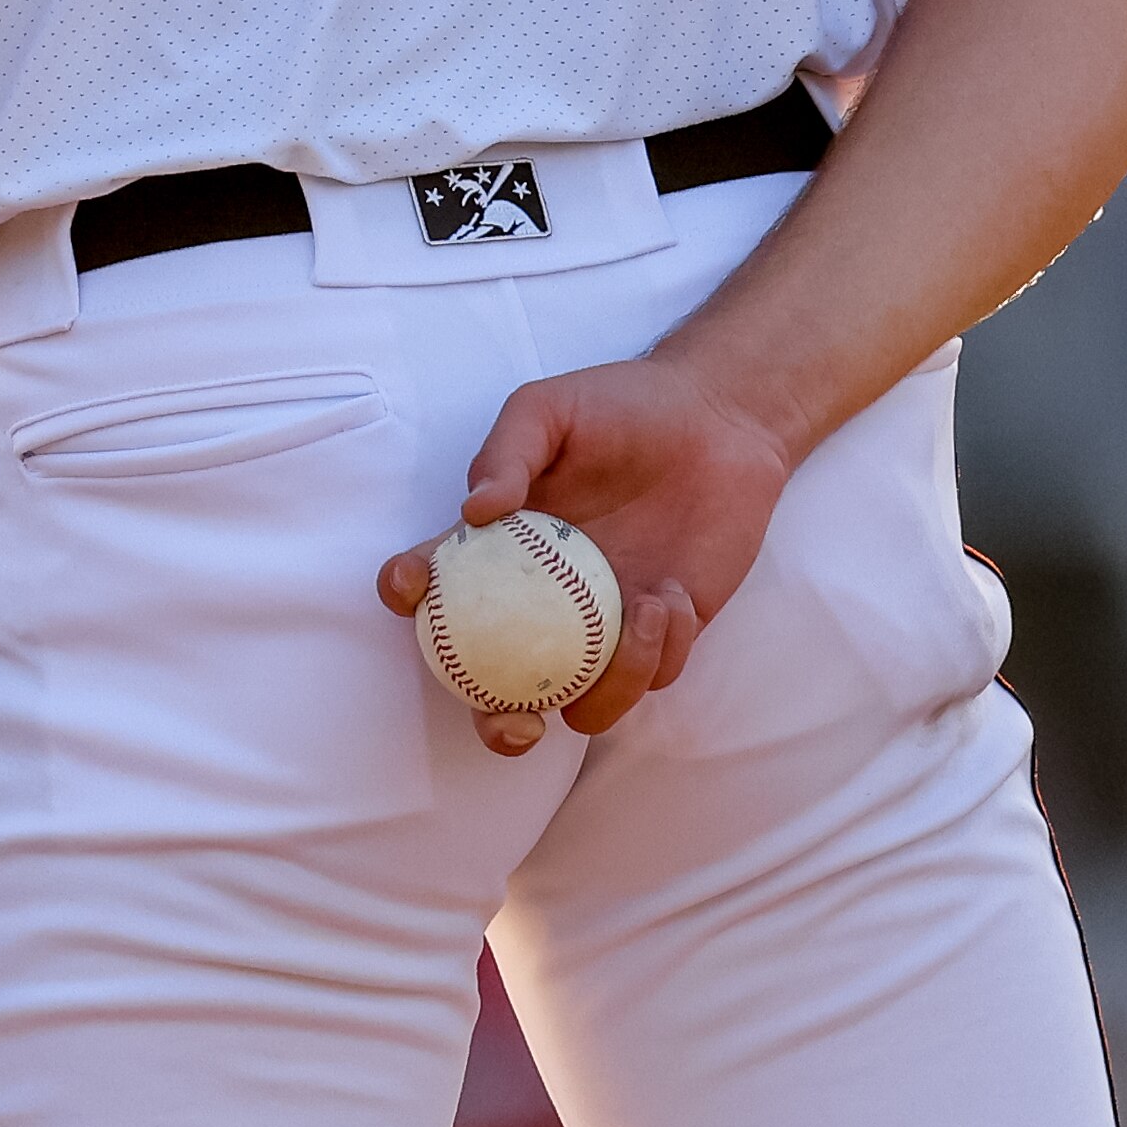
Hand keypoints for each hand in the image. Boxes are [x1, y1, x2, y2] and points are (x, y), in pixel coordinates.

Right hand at [373, 350, 797, 749]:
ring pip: (584, 703)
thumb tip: (474, 511)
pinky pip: (652, 676)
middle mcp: (544, 599)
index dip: (408, 596)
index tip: (410, 587)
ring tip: (646, 607)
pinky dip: (661, 650)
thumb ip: (506, 450)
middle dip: (495, 720)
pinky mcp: (663, 633)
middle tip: (512, 719)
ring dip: (606, 684)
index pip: (438, 583)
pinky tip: (674, 594)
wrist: (718, 420)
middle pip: (500, 684)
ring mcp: (603, 625)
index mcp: (502, 547)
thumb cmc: (623, 406)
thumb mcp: (550, 408)